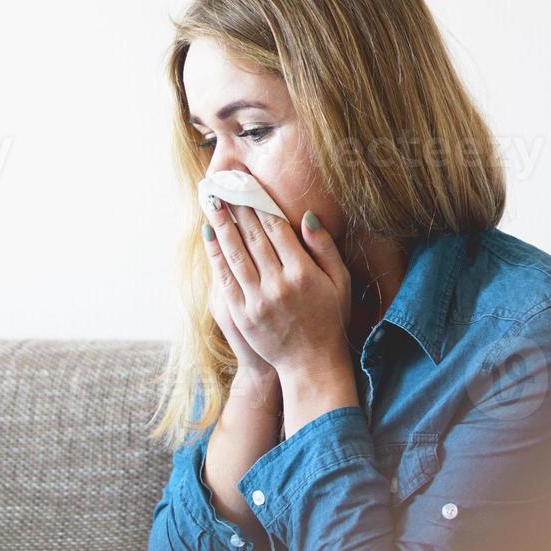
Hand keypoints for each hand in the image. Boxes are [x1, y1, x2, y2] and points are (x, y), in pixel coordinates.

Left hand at [202, 201, 351, 379]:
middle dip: (239, 208)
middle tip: (226, 186)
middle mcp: (279, 284)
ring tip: (212, 202)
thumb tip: (306, 216)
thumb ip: (325, 248)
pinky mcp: (242, 315)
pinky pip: (225, 278)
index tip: (249, 187)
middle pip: (254, 236)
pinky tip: (209, 236)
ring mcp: (258, 300)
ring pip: (236, 253)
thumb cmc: (330, 320)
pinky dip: (216, 255)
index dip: (261, 205)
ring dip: (222, 225)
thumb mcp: (340, 282)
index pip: (277, 229)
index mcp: (304, 273)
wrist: (311, 364)